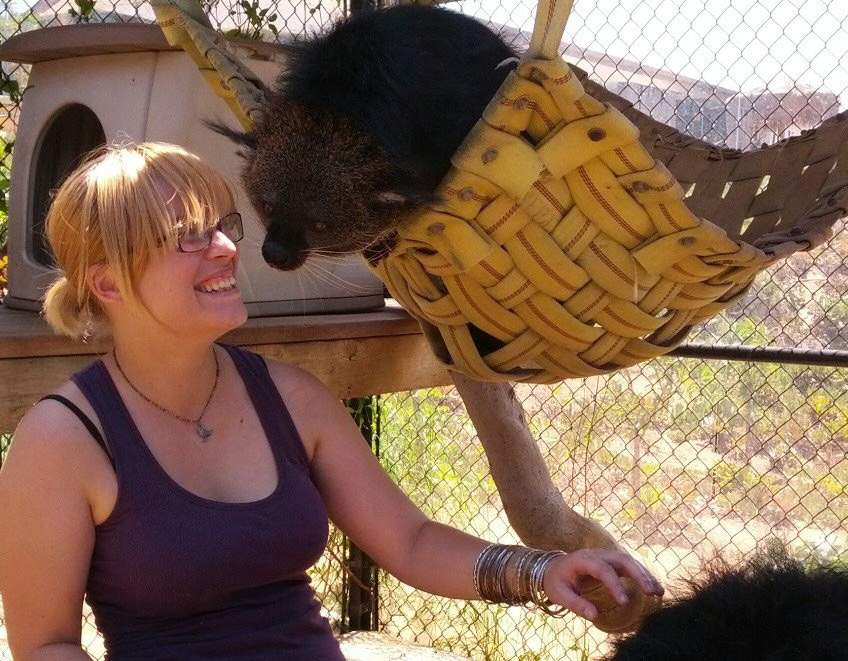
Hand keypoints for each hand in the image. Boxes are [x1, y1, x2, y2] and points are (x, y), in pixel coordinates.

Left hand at [542, 548, 663, 621]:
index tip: (623, 602)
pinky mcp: (611, 562)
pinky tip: (654, 588)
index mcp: (583, 559)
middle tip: (651, 592)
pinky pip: (630, 566)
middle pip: (621, 559)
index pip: (602, 569)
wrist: (553, 567)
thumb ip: (575, 604)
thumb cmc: (556, 581)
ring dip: (644, 575)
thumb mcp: (559, 594)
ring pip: (629, 561)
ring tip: (658, 592)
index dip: (614, 585)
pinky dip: (643, 575)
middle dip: (638, 574)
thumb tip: (594, 616)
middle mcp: (597, 554)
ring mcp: (606, 556)